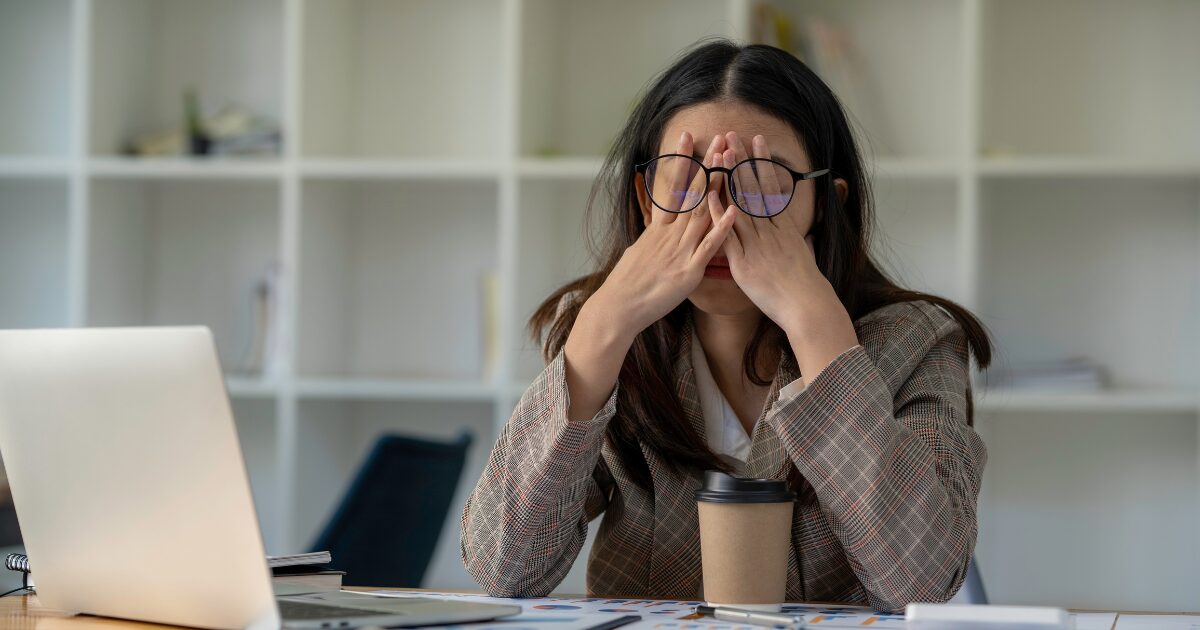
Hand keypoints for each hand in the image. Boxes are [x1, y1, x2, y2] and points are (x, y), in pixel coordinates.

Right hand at [589, 131, 737, 335]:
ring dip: (718, 185)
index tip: (687, 137)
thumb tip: (656, 228)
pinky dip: (721, 228)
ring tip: (730, 161)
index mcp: (658, 229)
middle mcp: (670, 234)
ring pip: (702, 212)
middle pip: (692, 192)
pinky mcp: (689, 271)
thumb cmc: (628, 284)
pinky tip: (734, 210)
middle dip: (707, 164)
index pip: (672, 187)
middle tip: (719, 138)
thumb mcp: (639, 251)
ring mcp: (680, 250)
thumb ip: (654, 237)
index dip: (680, 160)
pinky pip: (708, 246)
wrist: (618, 307)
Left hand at [710, 132, 856, 362]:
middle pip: (753, 189)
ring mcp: (756, 245)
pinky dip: (718, 215)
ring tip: (720, 154)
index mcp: (784, 227)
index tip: (756, 141)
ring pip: (739, 205)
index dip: (761, 163)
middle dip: (742, 161)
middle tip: (732, 135)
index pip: (770, 187)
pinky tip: (708, 196)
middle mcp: (770, 231)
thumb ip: (795, 239)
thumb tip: (796, 231)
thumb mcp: (803, 254)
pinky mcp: (743, 263)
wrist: (806, 306)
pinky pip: (727, 235)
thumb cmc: (806, 285)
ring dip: (729, 178)